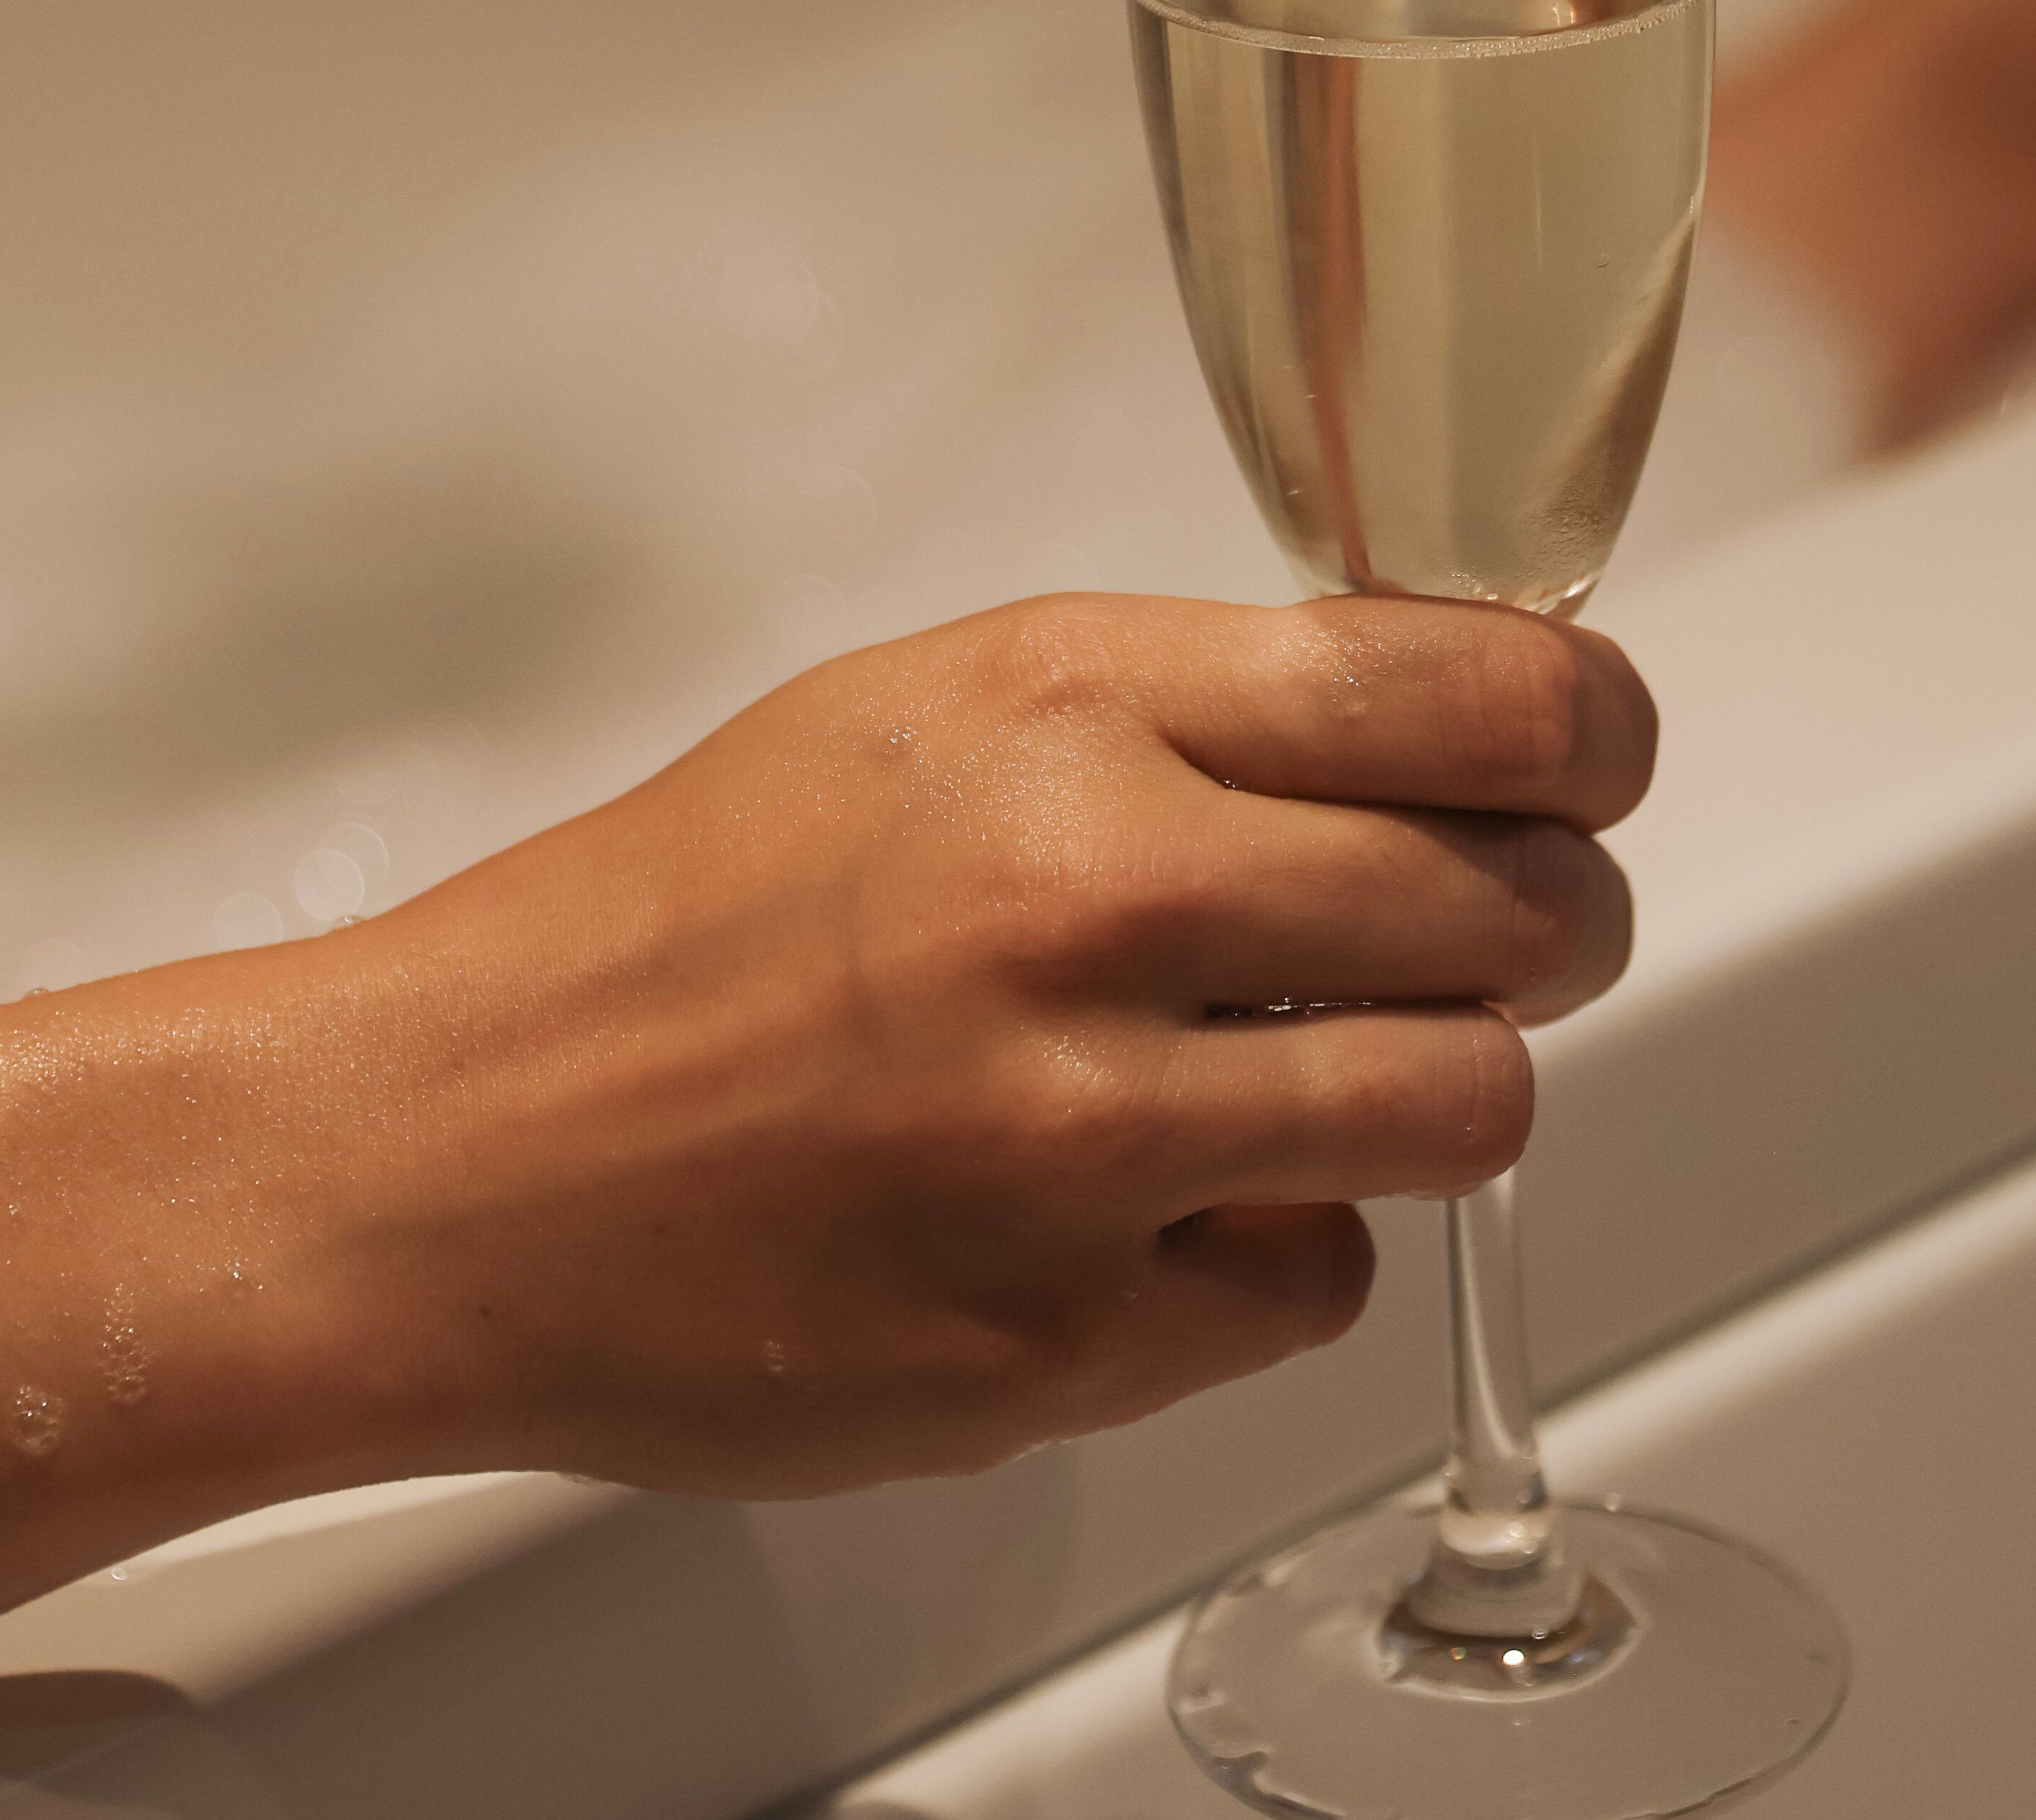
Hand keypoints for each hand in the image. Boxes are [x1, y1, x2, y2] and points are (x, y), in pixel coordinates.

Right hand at [331, 590, 1652, 1496]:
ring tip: (1315, 1072)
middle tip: (1480, 933)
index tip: (1589, 762)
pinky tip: (1146, 1205)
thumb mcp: (925, 712)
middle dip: (1541, 922)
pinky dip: (1271, 1250)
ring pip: (1472, 1109)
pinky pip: (1318, 1285)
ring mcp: (1081, 1139)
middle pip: (1528, 908)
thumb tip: (1439, 737)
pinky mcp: (1061, 1342)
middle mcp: (1089, 902)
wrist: (445, 1155)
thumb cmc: (673, 923)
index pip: (1480, 694)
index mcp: (1063, 713)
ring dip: (1431, 1091)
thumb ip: (1185, 712)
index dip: (1590, 734)